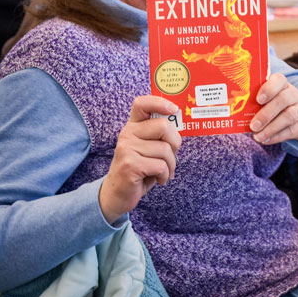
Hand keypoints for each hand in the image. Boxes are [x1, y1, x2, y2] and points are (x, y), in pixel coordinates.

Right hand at [99, 96, 182, 224]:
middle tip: (171, 156)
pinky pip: (160, 166)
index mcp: (133, 126)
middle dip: (175, 144)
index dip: (159, 102)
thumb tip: (180, 124)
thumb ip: (159, 135)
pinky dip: (165, 175)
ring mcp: (126, 149)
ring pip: (165, 150)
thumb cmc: (140, 168)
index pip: (142, 104)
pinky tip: (159, 180)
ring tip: (164, 172)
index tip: (173, 109)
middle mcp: (127, 134)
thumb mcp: (148, 148)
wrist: (118, 194)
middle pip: (164, 126)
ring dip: (171, 165)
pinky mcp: (129, 165)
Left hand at [250, 72, 297, 145]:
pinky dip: (277, 137)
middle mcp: (293, 95)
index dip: (269, 89)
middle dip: (266, 114)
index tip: (258, 100)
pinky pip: (291, 130)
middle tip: (253, 125)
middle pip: (283, 100)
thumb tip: (234, 110)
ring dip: (271, 128)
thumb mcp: (271, 99)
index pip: (279, 80)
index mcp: (283, 85)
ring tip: (257, 136)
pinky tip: (265, 140)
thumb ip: (256, 101)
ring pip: (289, 116)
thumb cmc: (279, 107)